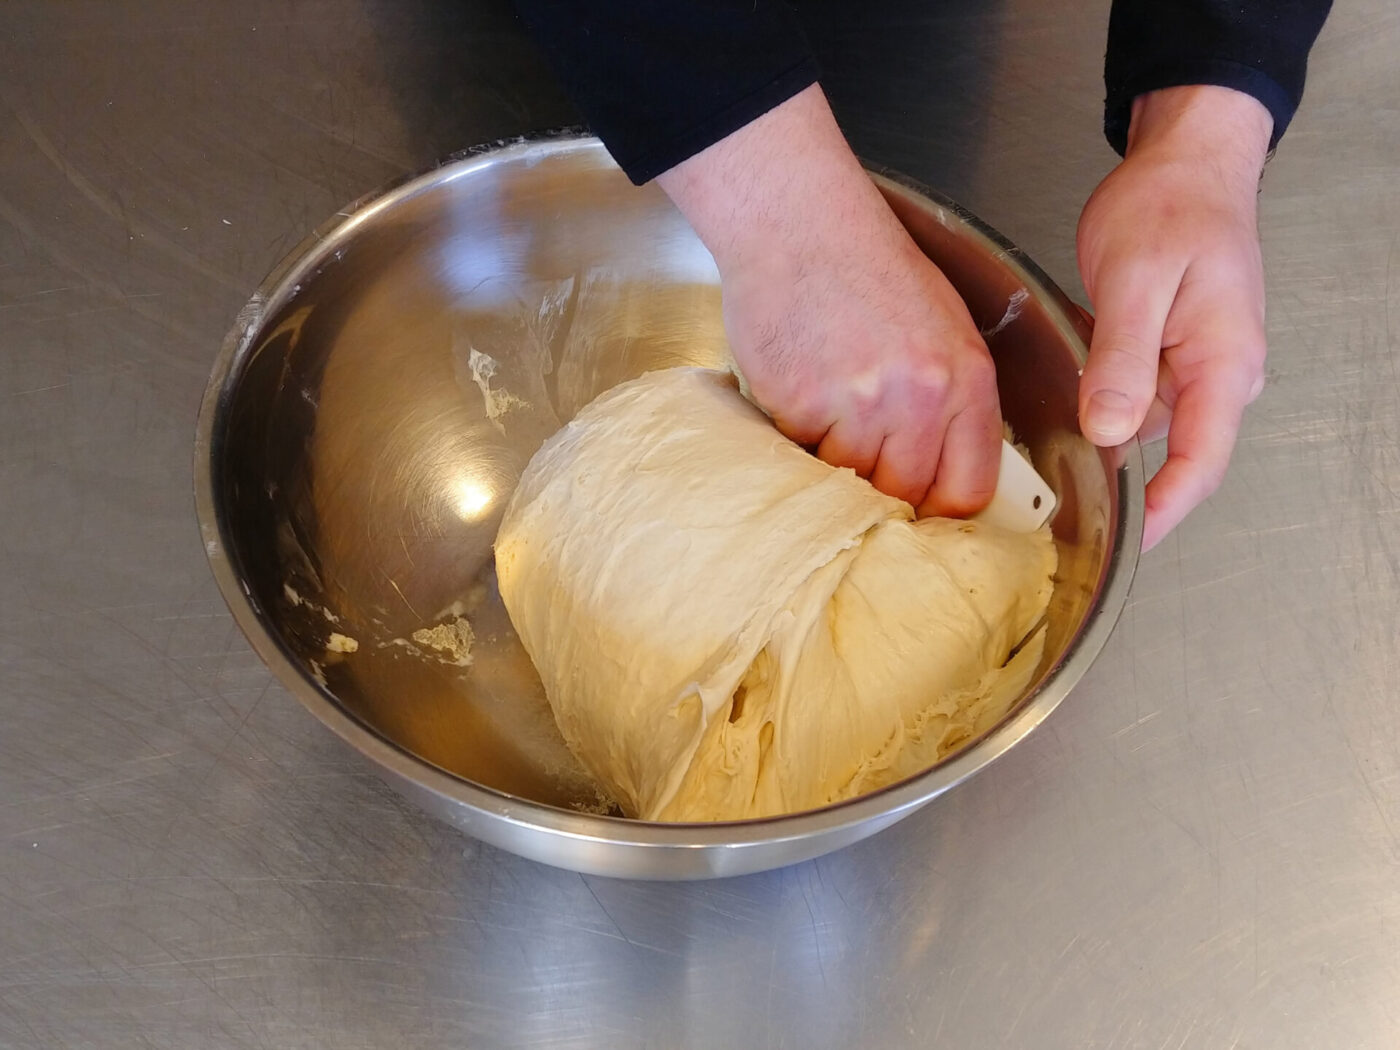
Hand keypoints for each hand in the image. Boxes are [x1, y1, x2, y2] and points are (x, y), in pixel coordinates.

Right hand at [657, 85, 1000, 516]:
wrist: (798, 223)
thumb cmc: (867, 267)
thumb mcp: (942, 326)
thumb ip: (951, 402)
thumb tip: (939, 475)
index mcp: (965, 379)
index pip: (967, 490)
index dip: (940, 511)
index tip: (920, 512)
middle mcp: (919, 398)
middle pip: (904, 496)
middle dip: (880, 488)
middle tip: (860, 461)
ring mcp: (859, 404)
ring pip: (847, 482)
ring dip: (833, 462)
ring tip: (826, 408)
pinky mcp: (801, 405)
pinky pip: (800, 454)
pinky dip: (794, 437)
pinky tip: (798, 389)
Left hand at [1077, 85, 1273, 549]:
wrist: (1187, 163)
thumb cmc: (1171, 206)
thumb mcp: (1136, 279)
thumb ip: (1123, 359)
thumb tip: (1109, 430)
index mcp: (1223, 363)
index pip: (1200, 463)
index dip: (1162, 513)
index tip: (1124, 546)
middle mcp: (1218, 375)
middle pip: (1175, 459)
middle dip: (1126, 489)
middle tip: (1063, 515)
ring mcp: (1195, 367)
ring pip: (1146, 430)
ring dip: (1105, 443)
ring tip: (1050, 456)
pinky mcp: (1170, 356)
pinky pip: (1135, 400)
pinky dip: (1101, 406)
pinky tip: (1069, 396)